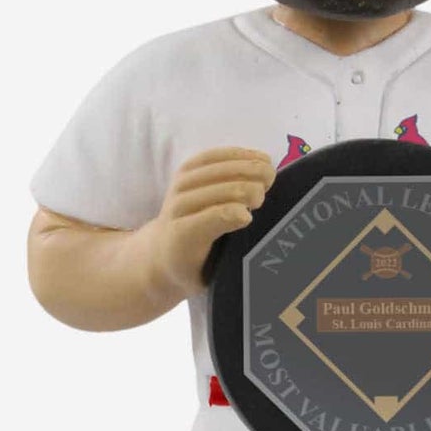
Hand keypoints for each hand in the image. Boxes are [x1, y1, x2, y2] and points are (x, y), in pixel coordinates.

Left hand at [143, 146, 275, 295]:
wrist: (163, 252)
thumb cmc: (194, 267)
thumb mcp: (210, 275)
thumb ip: (228, 260)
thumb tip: (251, 228)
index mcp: (184, 237)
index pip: (216, 216)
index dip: (239, 213)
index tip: (251, 218)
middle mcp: (179, 207)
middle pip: (226, 189)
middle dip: (252, 190)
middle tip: (260, 201)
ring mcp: (182, 185)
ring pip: (224, 168)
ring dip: (251, 171)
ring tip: (267, 180)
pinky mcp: (186, 169)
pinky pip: (217, 154)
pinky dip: (241, 156)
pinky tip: (260, 160)